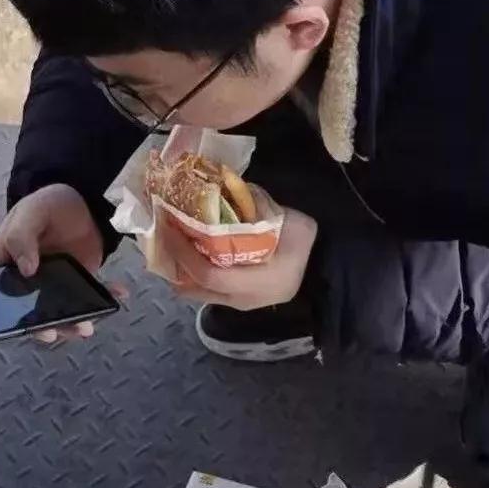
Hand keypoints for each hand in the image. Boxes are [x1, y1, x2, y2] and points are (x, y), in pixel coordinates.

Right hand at [0, 183, 123, 341]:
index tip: (10, 325)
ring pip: (59, 313)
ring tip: (86, 327)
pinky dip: (105, 298)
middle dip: (40, 327)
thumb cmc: (47, 205)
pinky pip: (91, 296)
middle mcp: (25, 282)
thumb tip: (26, 269)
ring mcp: (54, 286)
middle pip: (25, 313)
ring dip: (72, 323)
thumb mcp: (31, 212)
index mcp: (3, 265)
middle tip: (52, 332)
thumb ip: (21, 236)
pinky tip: (117, 294)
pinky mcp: (79, 282)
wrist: (83, 201)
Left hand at [163, 207, 317, 311]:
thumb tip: (223, 183)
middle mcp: (245, 300)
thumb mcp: (287, 219)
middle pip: (196, 288)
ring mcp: (242, 304)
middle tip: (161, 235)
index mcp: (258, 282)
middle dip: (174, 263)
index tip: (169, 228)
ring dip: (181, 270)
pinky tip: (191, 252)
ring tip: (171, 243)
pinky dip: (194, 274)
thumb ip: (256, 204)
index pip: (209, 273)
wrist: (326, 265)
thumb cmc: (307, 242)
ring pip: (199, 293)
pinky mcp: (241, 302)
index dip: (185, 252)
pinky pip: (209, 291)